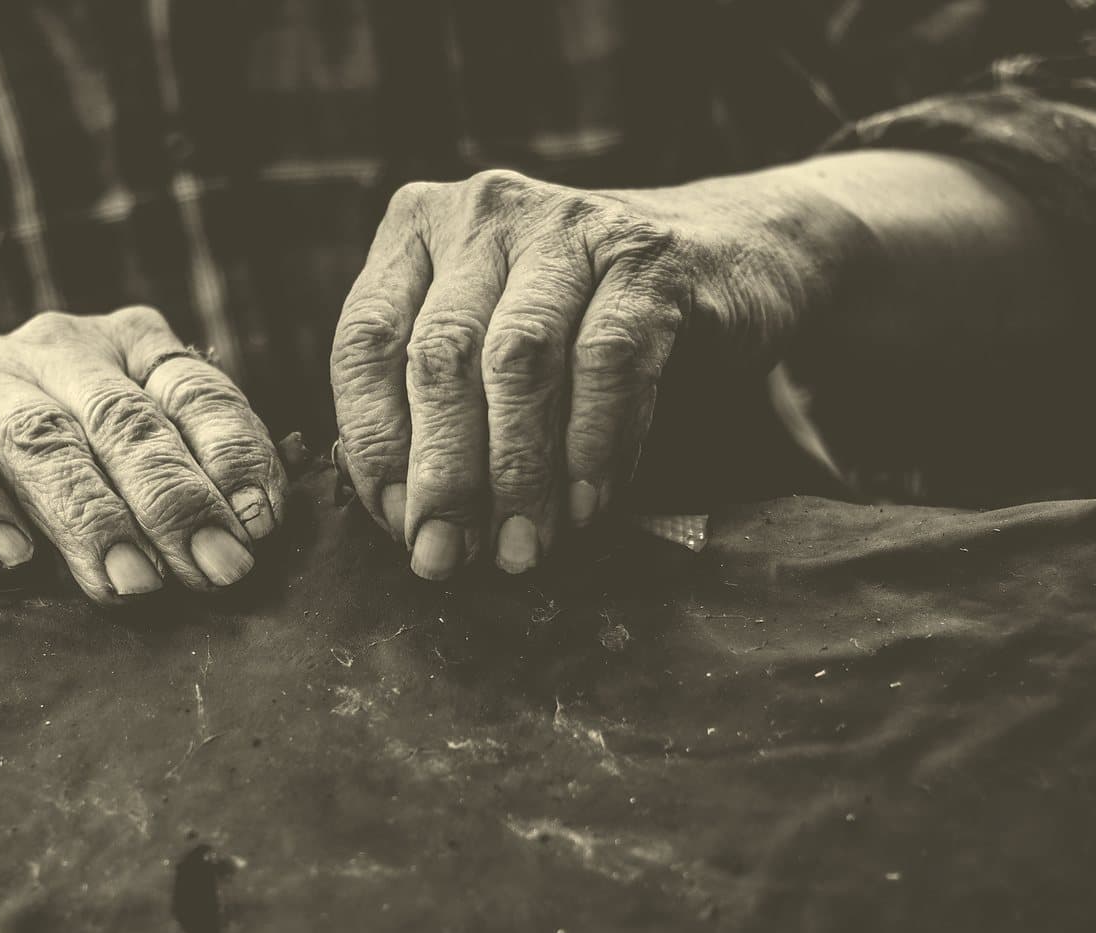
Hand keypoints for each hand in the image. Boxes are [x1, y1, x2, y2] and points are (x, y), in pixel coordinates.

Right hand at [0, 307, 285, 603]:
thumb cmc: (44, 473)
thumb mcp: (119, 466)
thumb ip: (177, 487)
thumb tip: (248, 546)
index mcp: (130, 349)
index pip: (194, 391)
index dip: (231, 454)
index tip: (257, 523)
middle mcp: (58, 347)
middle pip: (124, 420)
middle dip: (174, 500)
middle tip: (213, 569)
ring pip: (40, 435)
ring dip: (88, 514)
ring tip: (128, 581)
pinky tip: (7, 556)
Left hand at [330, 167, 852, 578]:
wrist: (730, 254)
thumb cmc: (579, 322)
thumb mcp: (491, 344)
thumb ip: (439, 408)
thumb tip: (405, 520)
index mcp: (418, 230)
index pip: (365, 342)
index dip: (375, 443)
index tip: (398, 524)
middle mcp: (484, 212)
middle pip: (439, 358)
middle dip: (443, 475)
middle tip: (449, 558)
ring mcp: (568, 223)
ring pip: (519, 360)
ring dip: (518, 472)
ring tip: (523, 547)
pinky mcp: (648, 255)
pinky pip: (610, 362)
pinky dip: (595, 444)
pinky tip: (589, 504)